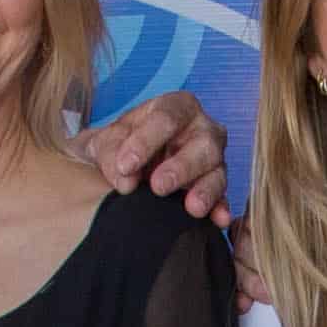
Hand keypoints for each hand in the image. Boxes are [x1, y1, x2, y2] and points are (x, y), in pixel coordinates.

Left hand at [88, 88, 232, 221]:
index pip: (167, 118)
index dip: (147, 141)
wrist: (123, 166)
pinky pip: (222, 197)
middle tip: (158, 186)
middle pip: (203, 142)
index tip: (126, 165)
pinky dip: (220, 208)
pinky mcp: (214, 186)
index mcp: (176, 107)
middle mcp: (202, 129)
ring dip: (205, 190)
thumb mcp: (104, 142)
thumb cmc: (119, 145)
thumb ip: (109, 153)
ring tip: (192, 208)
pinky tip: (218, 219)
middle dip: (181, 166)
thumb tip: (125, 181)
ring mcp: (212, 158)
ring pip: (217, 170)